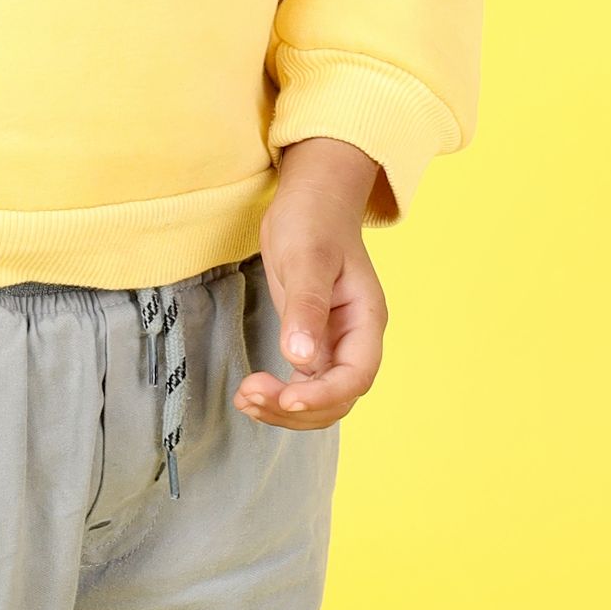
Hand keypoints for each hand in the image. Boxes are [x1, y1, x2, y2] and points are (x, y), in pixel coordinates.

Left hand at [236, 137, 387, 432]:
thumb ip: (305, 308)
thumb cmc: (314, 221)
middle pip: (338, 397)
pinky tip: (250, 393)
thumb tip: (299, 358)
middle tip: (250, 395)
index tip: (286, 398)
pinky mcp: (312, 343)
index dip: (323, 396)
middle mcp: (355, 339)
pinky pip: (301, 384)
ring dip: (284, 408)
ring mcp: (334, 344)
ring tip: (245, 398)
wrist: (311, 201)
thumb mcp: (306, 259)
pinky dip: (277, 395)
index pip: (355, 375)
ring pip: (318, 398)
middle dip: (296, 407)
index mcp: (366, 319)